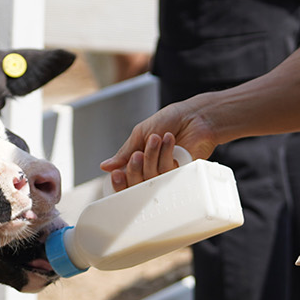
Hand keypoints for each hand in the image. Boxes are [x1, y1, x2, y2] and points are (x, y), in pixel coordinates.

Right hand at [100, 95, 219, 191]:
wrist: (194, 116)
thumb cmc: (170, 120)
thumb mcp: (141, 133)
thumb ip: (125, 151)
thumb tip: (105, 166)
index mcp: (138, 160)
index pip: (124, 179)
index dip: (119, 181)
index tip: (116, 174)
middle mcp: (151, 169)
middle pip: (135, 183)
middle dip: (134, 168)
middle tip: (138, 153)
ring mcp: (165, 173)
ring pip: (150, 177)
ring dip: (152, 155)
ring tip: (158, 138)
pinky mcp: (180, 173)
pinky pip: (166, 173)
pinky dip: (166, 154)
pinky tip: (170, 140)